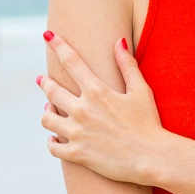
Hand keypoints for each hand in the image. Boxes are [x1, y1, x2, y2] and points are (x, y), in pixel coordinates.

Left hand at [37, 32, 167, 184]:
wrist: (152, 158)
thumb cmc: (149, 123)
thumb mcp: (141, 91)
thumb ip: (127, 65)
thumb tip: (119, 41)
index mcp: (97, 91)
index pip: (71, 61)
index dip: (58, 45)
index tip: (48, 35)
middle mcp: (82, 109)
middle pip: (51, 90)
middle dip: (45, 83)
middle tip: (42, 80)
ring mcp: (77, 133)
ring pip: (47, 119)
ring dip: (47, 113)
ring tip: (49, 110)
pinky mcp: (77, 154)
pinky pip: (53, 147)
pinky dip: (51, 143)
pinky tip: (54, 139)